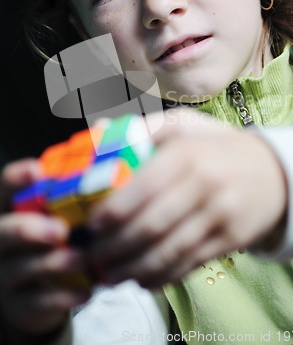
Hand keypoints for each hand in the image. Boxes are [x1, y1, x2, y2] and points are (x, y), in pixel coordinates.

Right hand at [0, 160, 90, 341]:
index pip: (4, 189)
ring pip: (20, 268)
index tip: (37, 171)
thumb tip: (112, 159)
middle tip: (61, 230)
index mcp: (11, 210)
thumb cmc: (56, 239)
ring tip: (82, 258)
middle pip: (3, 232)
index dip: (16, 179)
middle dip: (29, 230)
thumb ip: (72, 193)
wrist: (42, 290)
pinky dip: (64, 296)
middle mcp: (2, 240)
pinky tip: (86, 290)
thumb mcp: (59, 214)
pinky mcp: (19, 304)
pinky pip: (37, 303)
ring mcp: (6, 274)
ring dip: (54, 263)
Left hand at [87, 109, 287, 287]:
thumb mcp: (186, 125)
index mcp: (188, 154)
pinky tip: (141, 279)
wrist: (275, 173)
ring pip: (169, 251)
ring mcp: (221, 216)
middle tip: (90, 256)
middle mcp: (205, 185)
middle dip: (115, 246)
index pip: (145, 187)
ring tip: (108, 275)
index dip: (114, 210)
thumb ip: (145, 128)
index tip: (91, 225)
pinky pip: (190, 264)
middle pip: (153, 225)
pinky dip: (161, 277)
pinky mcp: (231, 240)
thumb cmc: (217, 147)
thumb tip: (102, 130)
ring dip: (133, 268)